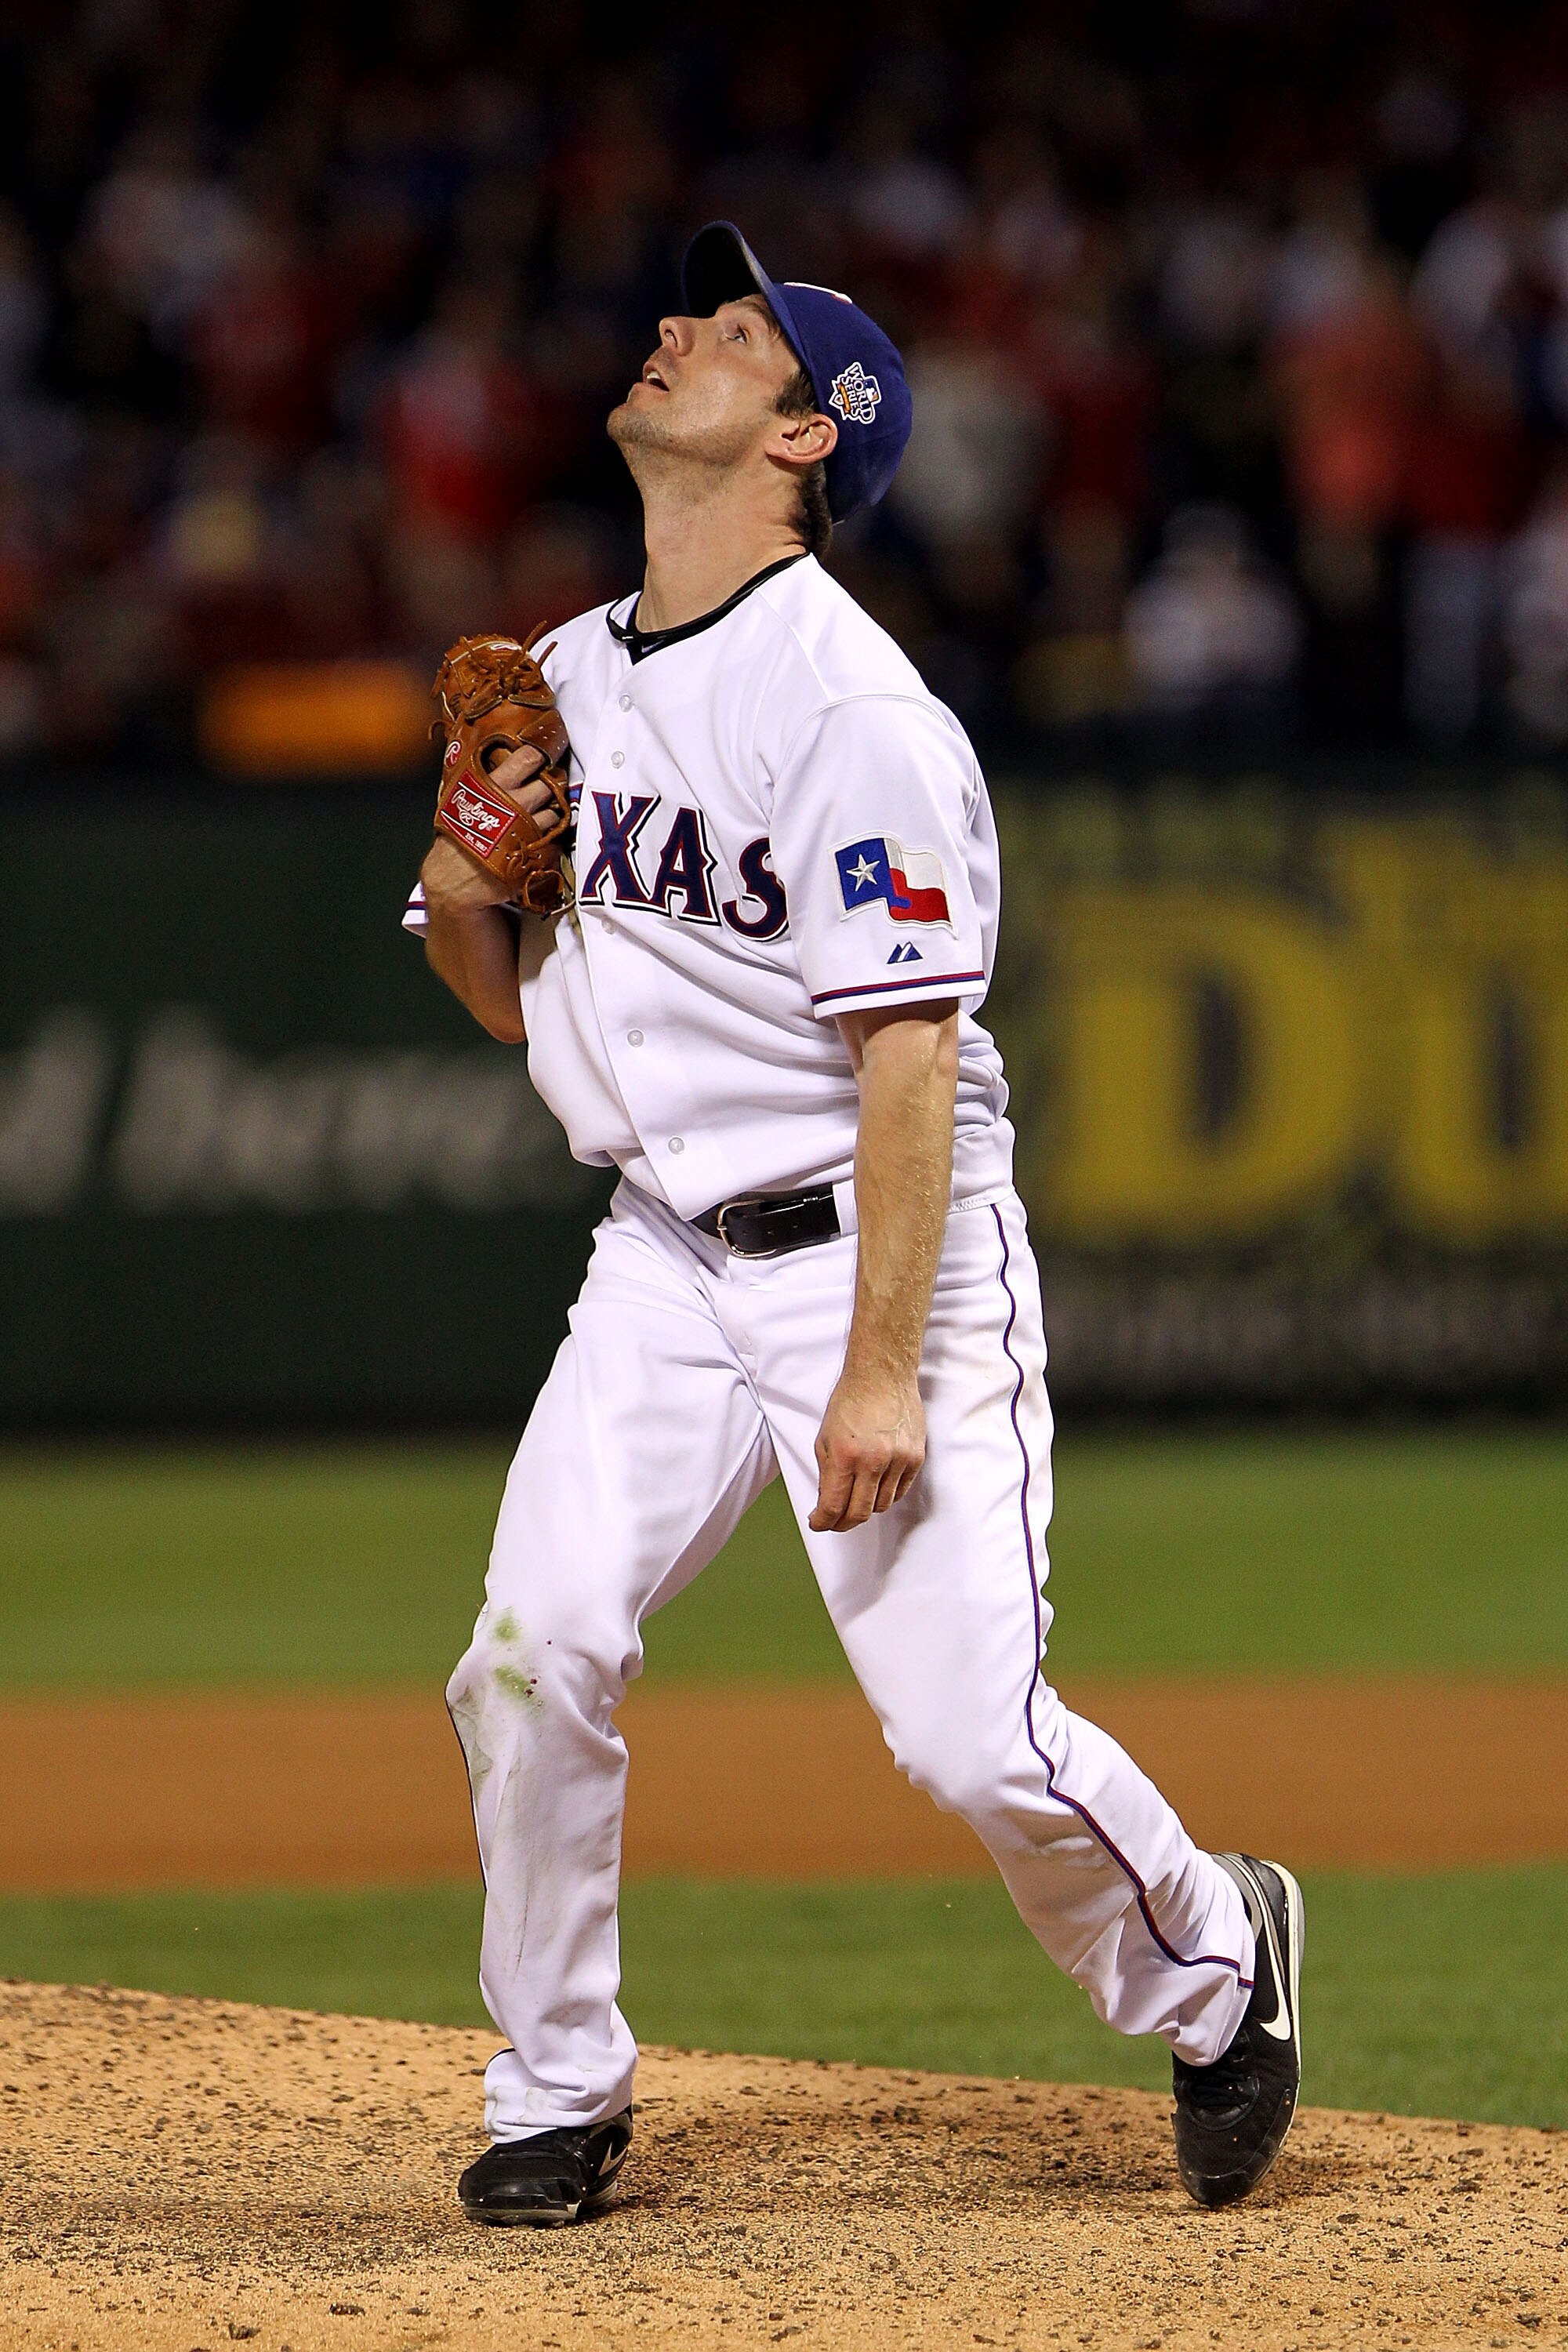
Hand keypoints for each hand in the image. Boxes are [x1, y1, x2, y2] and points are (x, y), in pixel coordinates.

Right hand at [422, 744, 552, 912]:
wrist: (453, 881)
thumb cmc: (457, 840)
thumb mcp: (462, 800)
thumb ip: (486, 782)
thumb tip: (506, 764)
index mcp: (493, 786)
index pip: (528, 757)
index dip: (543, 754)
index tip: (548, 753)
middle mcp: (513, 804)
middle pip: (549, 784)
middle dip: (551, 785)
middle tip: (547, 790)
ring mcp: (528, 830)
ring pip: (556, 813)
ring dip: (553, 815)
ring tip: (539, 820)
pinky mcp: (537, 855)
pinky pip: (556, 841)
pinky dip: (551, 841)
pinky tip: (537, 843)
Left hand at [808, 1367, 925, 1531]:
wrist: (882, 1375)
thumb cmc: (851, 1400)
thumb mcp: (825, 1437)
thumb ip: (827, 1473)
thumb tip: (828, 1503)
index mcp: (846, 1455)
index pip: (833, 1506)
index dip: (823, 1521)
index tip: (819, 1522)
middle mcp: (874, 1460)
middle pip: (859, 1513)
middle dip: (842, 1523)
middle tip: (835, 1521)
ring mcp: (898, 1460)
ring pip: (882, 1505)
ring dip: (866, 1507)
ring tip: (856, 1499)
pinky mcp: (915, 1458)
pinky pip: (900, 1491)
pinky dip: (886, 1495)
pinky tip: (876, 1488)